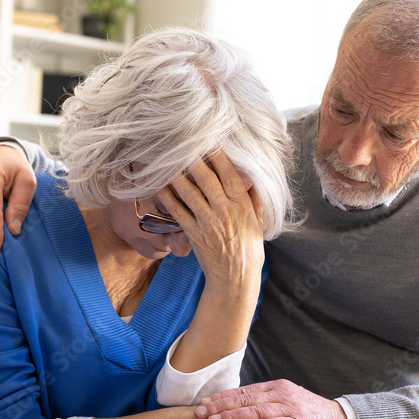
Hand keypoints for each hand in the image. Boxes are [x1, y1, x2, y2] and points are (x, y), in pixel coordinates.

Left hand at [158, 151, 264, 294]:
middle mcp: (225, 211)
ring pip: (190, 193)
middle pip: (207, 180)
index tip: (210, 141)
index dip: (219, 157)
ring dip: (178, 175)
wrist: (235, 278)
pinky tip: (161, 187)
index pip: (229, 175)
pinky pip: (179, 212)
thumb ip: (253, 199)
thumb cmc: (248, 249)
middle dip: (195, 160)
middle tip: (183, 143)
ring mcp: (208, 222)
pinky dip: (169, 199)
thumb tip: (250, 177)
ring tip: (168, 160)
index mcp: (242, 205)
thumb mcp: (257, 221)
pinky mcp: (194, 234)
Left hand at [196, 380, 352, 418]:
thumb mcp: (289, 409)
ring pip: (253, 410)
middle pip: (244, 399)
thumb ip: (268, 408)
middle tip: (198, 413)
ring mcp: (290, 407)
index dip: (222, 398)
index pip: (244, 392)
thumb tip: (242, 413)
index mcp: (277, 388)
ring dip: (230, 416)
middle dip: (219, 406)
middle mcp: (281, 394)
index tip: (202, 403)